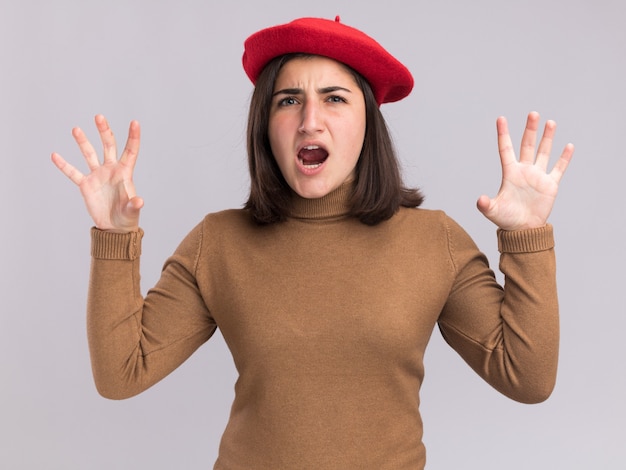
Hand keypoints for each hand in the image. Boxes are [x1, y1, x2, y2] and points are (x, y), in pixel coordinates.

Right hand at [51, 115, 142, 231]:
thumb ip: (134, 205)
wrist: (114, 227)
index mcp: (125, 173)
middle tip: (99, 117)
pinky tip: (54, 155)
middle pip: (108, 146)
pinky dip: (64, 165)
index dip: (133, 137)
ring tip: (76, 129)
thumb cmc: (127, 218)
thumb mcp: (131, 211)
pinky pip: (73, 173)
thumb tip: (139, 201)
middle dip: (104, 131)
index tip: (135, 122)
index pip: (130, 151)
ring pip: (89, 154)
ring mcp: (97, 176)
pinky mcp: (86, 185)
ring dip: (83, 142)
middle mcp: (111, 170)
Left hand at [476, 112, 573, 230]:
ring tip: (550, 122)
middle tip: (533, 114)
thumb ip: (485, 205)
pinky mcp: (550, 185)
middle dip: (530, 130)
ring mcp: (537, 176)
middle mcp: (524, 171)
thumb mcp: (493, 211)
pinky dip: (564, 158)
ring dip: (547, 138)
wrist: (523, 229)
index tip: (501, 118)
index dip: (503, 134)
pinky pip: (558, 169)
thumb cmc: (506, 219)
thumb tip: (479, 200)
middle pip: (527, 145)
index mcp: (509, 173)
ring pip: (543, 152)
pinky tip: (569, 146)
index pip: (505, 149)